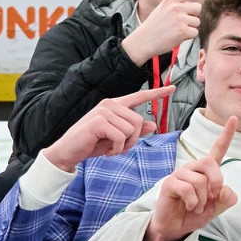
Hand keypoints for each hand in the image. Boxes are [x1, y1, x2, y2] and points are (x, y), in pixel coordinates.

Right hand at [42, 85, 173, 171]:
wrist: (67, 152)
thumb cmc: (92, 144)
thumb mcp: (117, 138)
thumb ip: (134, 131)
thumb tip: (153, 124)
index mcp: (115, 106)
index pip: (139, 97)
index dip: (157, 93)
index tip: (173, 88)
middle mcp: (109, 104)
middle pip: (139, 121)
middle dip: (133, 140)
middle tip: (118, 148)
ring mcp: (103, 111)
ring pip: (131, 130)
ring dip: (124, 145)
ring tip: (110, 148)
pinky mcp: (99, 121)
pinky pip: (121, 137)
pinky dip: (116, 149)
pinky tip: (106, 151)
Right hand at [122, 0, 211, 62]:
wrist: (142, 41)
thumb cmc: (154, 27)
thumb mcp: (162, 10)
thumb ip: (177, 6)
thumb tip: (195, 6)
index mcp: (170, 1)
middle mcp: (176, 7)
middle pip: (197, 8)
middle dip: (192, 15)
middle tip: (178, 23)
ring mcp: (180, 19)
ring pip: (197, 22)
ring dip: (189, 27)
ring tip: (175, 30)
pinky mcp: (183, 31)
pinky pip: (195, 32)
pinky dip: (188, 36)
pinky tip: (177, 37)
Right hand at [143, 125, 236, 240]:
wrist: (177, 227)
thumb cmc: (196, 213)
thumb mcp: (218, 207)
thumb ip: (227, 199)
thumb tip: (225, 189)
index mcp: (207, 170)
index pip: (218, 149)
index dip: (227, 134)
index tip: (234, 118)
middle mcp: (193, 168)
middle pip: (209, 162)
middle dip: (216, 181)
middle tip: (212, 197)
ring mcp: (179, 174)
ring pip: (199, 180)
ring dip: (202, 199)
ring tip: (196, 206)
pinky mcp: (169, 183)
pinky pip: (187, 189)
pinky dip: (193, 202)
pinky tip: (189, 206)